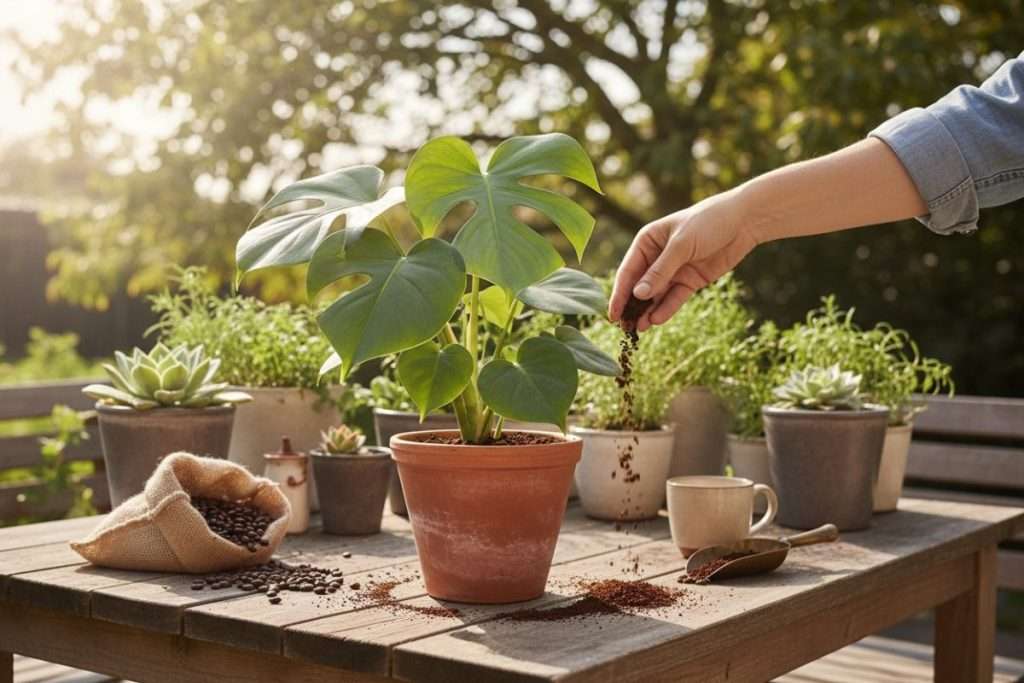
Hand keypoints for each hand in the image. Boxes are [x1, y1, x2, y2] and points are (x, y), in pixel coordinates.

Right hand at [609, 188, 758, 330]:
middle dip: (631, 307)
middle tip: (624, 328)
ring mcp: (673, 271)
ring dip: (647, 312)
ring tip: (638, 330)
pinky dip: (665, 309)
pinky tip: (656, 320)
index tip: (612, 314)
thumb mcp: (681, 245)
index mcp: (647, 242)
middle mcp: (656, 258)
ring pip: (655, 296)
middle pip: (639, 287)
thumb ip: (660, 271)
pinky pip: (674, 298)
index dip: (619, 294)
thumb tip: (638, 295)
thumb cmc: (708, 222)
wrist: (743, 222)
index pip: (628, 271)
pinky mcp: (689, 281)